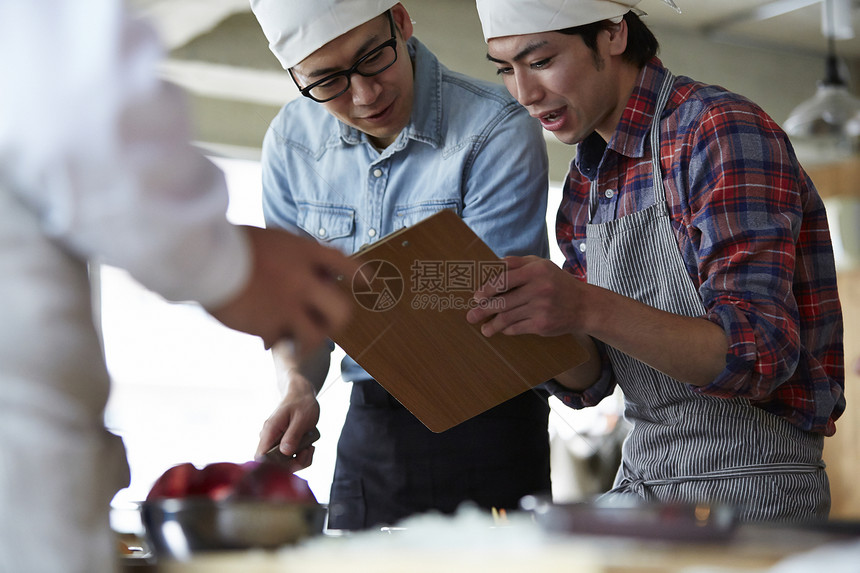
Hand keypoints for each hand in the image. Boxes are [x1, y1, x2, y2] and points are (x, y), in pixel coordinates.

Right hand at [209, 225, 356, 354]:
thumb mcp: (273, 239)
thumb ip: (295, 255)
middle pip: (341, 310)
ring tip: (300, 342)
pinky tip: (261, 336)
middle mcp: (303, 280)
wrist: (206, 257)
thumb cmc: (233, 244)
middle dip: (338, 320)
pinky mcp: (269, 325)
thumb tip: (316, 271)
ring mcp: (288, 305)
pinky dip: (271, 340)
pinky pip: (279, 340)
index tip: (367, 282)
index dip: (358, 275)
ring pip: (316, 335)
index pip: (342, 264)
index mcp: (304, 252)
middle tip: (330, 323)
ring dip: (310, 340)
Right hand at [255, 375, 320, 472]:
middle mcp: (269, 439)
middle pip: (274, 465)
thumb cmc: (301, 403)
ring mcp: (276, 443)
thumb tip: (285, 452)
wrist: (302, 395)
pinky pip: (291, 459)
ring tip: (310, 446)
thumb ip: (293, 435)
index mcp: (270, 430)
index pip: (260, 457)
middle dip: (294, 463)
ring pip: (284, 464)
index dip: (273, 466)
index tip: (293, 461)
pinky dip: (302, 456)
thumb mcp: (301, 418)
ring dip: (300, 460)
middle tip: (308, 450)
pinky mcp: (283, 446)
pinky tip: (309, 446)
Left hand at [466, 256, 588, 336]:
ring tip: (483, 329)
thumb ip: (517, 263)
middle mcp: (539, 288)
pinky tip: (501, 330)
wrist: (584, 306)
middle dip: (483, 309)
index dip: (487, 288)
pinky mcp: (542, 325)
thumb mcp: (541, 265)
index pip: (504, 279)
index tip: (477, 296)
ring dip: (492, 324)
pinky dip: (506, 329)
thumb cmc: (558, 283)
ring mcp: (541, 308)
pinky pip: (517, 328)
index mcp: (536, 271)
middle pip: (502, 301)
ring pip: (507, 317)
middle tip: (471, 315)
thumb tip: (492, 267)